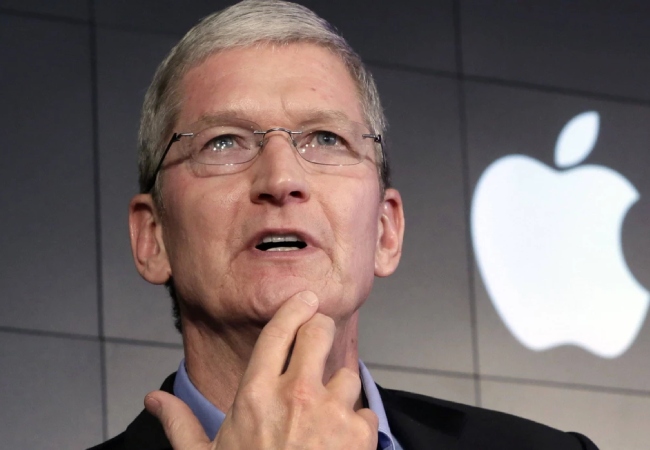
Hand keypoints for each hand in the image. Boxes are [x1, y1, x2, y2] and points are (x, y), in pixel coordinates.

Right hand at [144, 290, 378, 448]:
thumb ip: (180, 425)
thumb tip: (153, 400)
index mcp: (255, 396)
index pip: (278, 332)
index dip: (294, 308)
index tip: (306, 299)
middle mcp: (295, 395)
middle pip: (319, 333)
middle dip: (321, 331)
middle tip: (319, 339)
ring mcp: (331, 413)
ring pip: (347, 374)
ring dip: (339, 390)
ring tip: (324, 416)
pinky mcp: (360, 435)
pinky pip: (365, 412)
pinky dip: (356, 424)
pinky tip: (338, 443)